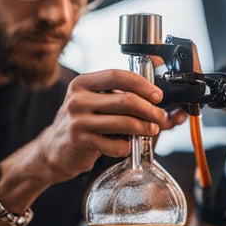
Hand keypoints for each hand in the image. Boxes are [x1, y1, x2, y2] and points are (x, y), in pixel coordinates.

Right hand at [30, 70, 169, 181]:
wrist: (55, 149)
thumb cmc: (83, 123)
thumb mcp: (98, 103)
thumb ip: (126, 99)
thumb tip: (171, 107)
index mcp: (83, 83)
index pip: (118, 75)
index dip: (143, 84)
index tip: (158, 95)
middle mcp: (78, 99)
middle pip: (126, 100)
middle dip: (150, 110)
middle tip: (160, 117)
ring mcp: (78, 121)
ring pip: (124, 123)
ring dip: (144, 128)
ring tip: (151, 130)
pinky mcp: (81, 142)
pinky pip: (116, 145)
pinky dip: (128, 147)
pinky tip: (126, 146)